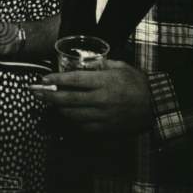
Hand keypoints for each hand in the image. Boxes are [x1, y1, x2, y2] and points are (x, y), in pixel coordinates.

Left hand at [30, 60, 151, 133]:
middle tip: (36, 93)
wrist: (157, 105)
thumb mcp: (121, 67)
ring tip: (50, 103)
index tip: (43, 78)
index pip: (73, 80)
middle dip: (48, 96)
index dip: (56, 79)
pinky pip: (83, 127)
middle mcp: (101, 99)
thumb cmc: (139, 83)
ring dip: (58, 109)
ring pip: (72, 115)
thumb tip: (84, 63)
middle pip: (68, 99)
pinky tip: (67, 116)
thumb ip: (101, 65)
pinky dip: (73, 122)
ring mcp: (103, 116)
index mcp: (104, 82)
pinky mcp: (106, 128)